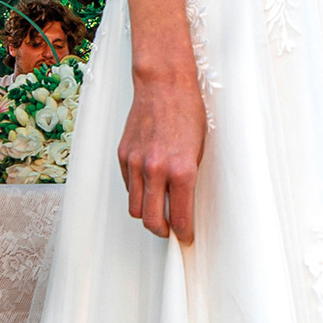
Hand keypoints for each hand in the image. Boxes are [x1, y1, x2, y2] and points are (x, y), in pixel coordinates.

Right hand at [118, 70, 204, 242]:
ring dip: (146, 215)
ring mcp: (136, 163)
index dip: (184, 233)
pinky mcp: (123, 156)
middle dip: (162, 231)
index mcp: (181, 169)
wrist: (164, 85)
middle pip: (151, 220)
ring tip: (158, 213)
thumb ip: (188, 179)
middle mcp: (156, 169)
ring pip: (135, 208)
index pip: (180, 217)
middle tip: (170, 231)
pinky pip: (128, 187)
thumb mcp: (198, 149)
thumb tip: (183, 204)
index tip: (186, 238)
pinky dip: (138, 193)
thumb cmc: (187, 112)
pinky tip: (149, 187)